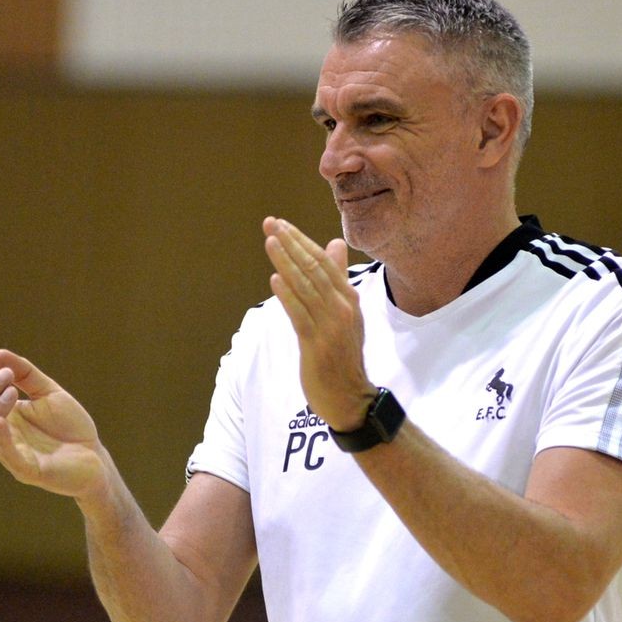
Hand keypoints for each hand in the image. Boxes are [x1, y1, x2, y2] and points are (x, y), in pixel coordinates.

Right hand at [0, 348, 109, 500]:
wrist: (96, 456)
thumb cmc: (70, 426)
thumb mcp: (49, 392)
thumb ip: (26, 374)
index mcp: (4, 417)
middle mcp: (3, 436)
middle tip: (7, 375)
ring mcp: (13, 455)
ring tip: (12, 391)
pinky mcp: (28, 471)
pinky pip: (7, 455)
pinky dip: (1, 438)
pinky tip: (2, 420)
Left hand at [263, 217, 378, 430]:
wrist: (351, 398)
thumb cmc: (344, 356)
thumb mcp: (346, 313)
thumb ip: (338, 278)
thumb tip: (334, 243)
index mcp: (349, 299)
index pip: (323, 262)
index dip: (301, 241)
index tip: (281, 225)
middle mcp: (343, 308)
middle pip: (314, 269)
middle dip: (291, 244)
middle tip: (271, 223)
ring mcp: (331, 326)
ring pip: (306, 288)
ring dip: (287, 263)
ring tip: (270, 242)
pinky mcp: (317, 345)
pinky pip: (301, 316)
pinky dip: (288, 296)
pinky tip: (275, 280)